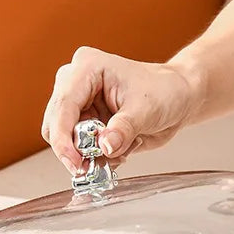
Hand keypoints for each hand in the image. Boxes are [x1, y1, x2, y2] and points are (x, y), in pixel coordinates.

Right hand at [41, 47, 194, 174]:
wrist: (177, 98)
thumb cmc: (164, 91)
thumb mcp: (146, 109)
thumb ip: (123, 129)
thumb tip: (104, 147)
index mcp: (87, 67)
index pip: (64, 105)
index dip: (64, 138)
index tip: (75, 163)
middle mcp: (76, 83)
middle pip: (55, 124)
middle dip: (74, 149)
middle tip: (93, 166)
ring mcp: (79, 104)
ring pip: (65, 140)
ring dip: (88, 155)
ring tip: (118, 154)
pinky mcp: (85, 122)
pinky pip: (79, 149)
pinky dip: (96, 158)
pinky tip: (119, 150)